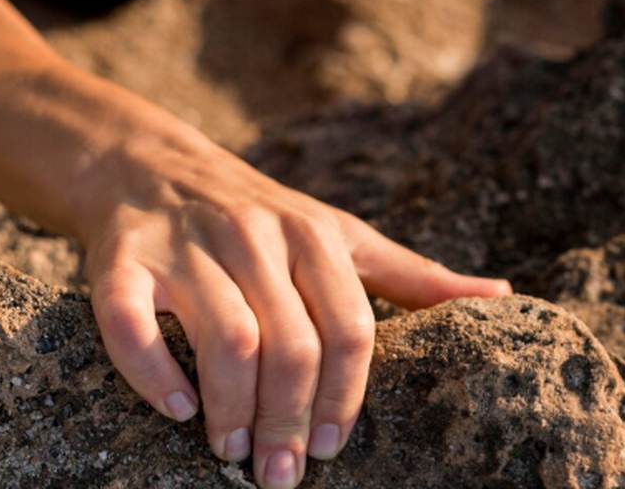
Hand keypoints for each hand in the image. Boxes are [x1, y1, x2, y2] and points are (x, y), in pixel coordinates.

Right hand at [76, 130, 510, 488]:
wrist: (153, 167)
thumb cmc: (268, 218)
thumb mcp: (346, 235)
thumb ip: (416, 275)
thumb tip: (502, 294)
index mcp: (316, 236)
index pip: (350, 326)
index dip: (348, 396)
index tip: (335, 449)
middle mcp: (256, 238)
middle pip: (291, 343)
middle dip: (291, 419)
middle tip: (281, 473)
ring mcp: (188, 248)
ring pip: (225, 338)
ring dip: (233, 409)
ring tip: (234, 452)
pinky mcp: (122, 261)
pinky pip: (131, 324)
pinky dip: (153, 373)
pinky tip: (178, 410)